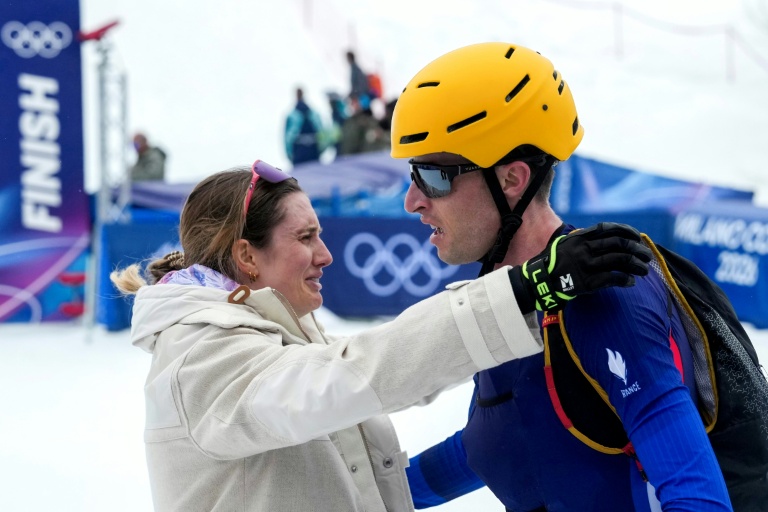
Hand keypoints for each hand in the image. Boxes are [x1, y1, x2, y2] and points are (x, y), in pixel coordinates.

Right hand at [509, 223, 652, 311]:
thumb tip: (610, 238)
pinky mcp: (586, 282)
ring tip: (645, 270)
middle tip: (647, 256)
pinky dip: (625, 280)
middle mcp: (585, 249)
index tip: (638, 238)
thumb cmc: (556, 262)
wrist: (541, 281)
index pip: (610, 229)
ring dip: (636, 266)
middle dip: (637, 250)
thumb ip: (586, 240)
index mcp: (581, 238)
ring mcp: (586, 265)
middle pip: (619, 245)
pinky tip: (631, 282)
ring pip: (619, 261)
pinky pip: (611, 279)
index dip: (628, 232)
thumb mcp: (567, 244)